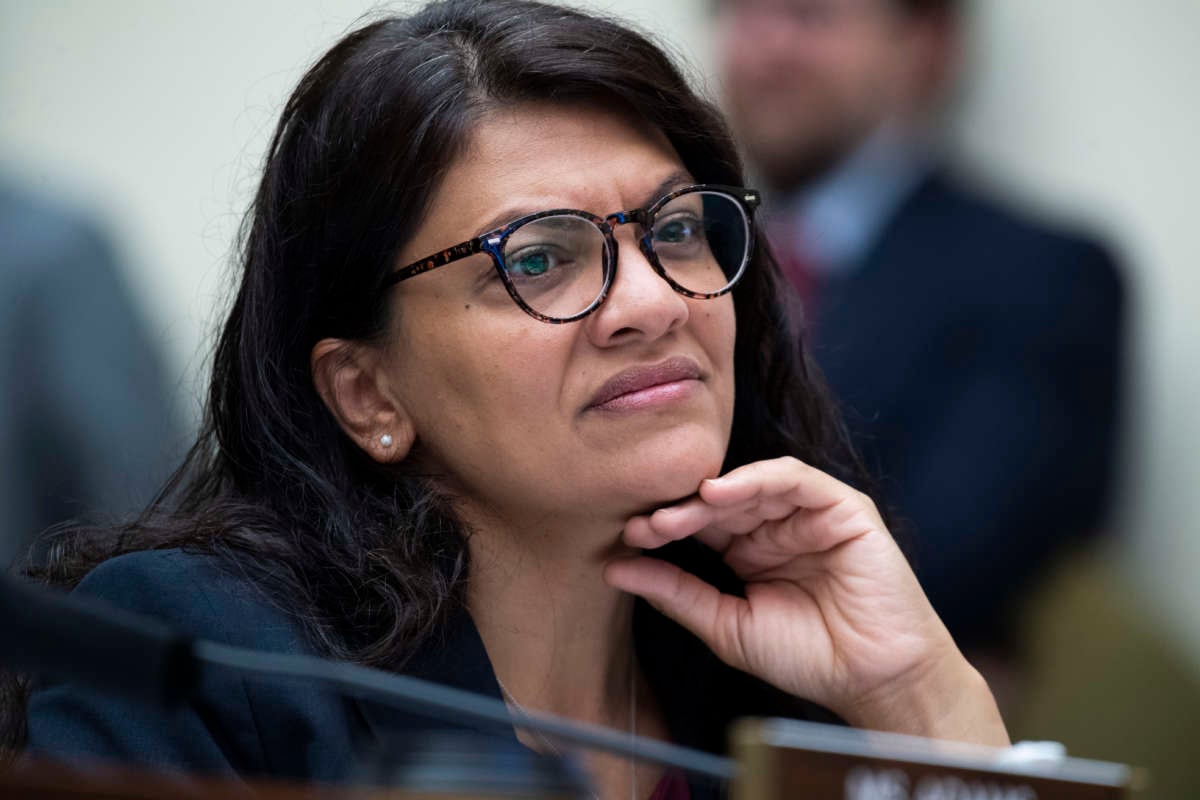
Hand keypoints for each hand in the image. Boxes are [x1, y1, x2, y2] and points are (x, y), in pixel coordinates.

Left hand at [603, 457, 1008, 745]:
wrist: (873, 679)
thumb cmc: (807, 658)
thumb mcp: (726, 625)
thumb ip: (675, 593)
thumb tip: (612, 568)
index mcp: (749, 552)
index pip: (700, 524)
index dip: (664, 527)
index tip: (627, 540)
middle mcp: (777, 527)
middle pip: (720, 502)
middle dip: (679, 510)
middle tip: (643, 525)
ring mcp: (809, 514)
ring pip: (751, 485)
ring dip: (709, 495)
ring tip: (673, 513)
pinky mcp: (842, 507)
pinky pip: (795, 478)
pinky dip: (755, 479)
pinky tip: (719, 493)